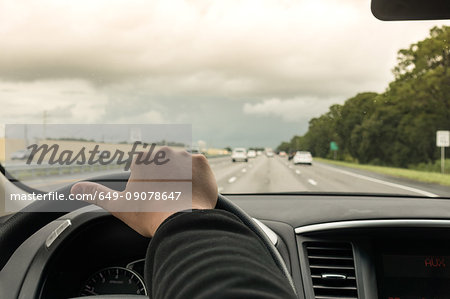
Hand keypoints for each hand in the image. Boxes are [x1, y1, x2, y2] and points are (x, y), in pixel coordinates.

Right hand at [71, 148, 217, 236]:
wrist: (182, 222)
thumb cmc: (149, 215)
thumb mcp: (118, 206)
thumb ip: (96, 194)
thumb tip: (74, 188)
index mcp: (143, 159)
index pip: (147, 171)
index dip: (149, 188)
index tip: (153, 200)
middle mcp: (163, 151)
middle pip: (165, 167)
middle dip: (166, 180)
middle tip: (167, 200)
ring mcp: (184, 155)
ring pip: (182, 166)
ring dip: (182, 178)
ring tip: (181, 198)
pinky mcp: (202, 162)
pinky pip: (199, 168)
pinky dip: (197, 177)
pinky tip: (192, 192)